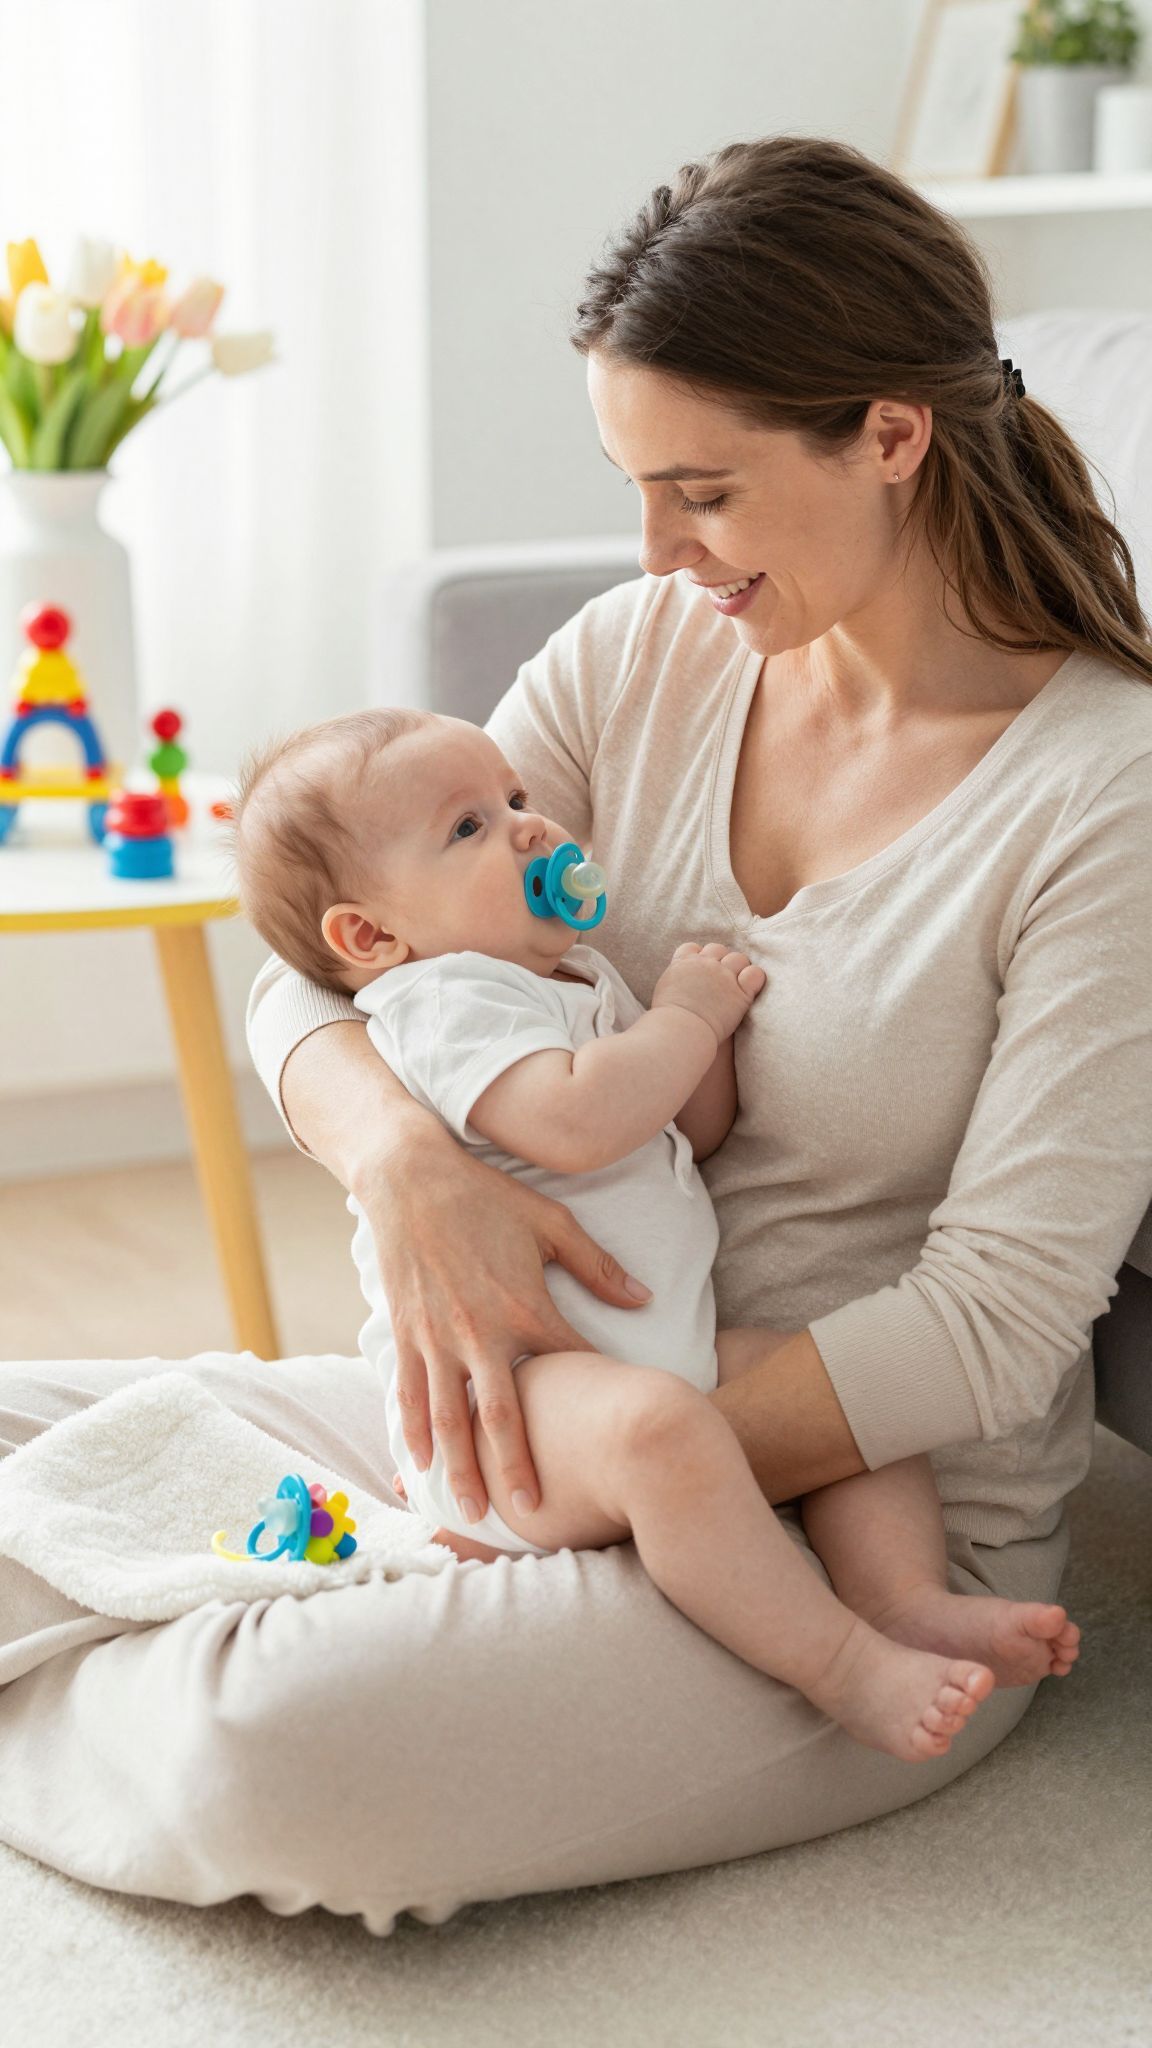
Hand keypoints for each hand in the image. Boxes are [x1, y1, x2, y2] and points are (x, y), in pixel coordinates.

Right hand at [359, 1127, 654, 1522]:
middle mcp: (478, 1331)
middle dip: (517, 1468)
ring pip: (448, 1418)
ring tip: (473, 1510)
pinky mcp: (404, 1333)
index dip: (589, 1399)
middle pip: (502, 1415)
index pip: (566, 1364)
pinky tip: (420, 1464)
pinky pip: (408, 1393)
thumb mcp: (552, 1222)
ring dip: (460, 1467)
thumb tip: (645, 1300)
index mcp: (524, 1305)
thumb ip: (598, 1267)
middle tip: (534, 1511)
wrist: (410, 1177)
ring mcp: (435, 1336)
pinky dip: (412, 1432)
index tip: (613, 1436)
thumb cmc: (487, 1198)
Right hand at [651, 941, 766, 1043]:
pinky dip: (754, 978)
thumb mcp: (664, 992)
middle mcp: (704, 964)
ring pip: (738, 958)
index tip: (700, 972)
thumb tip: (681, 984)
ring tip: (736, 985)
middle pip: (717, 949)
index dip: (699, 957)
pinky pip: (755, 974)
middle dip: (720, 961)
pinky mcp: (739, 992)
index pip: (693, 948)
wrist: (679, 1030)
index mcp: (683, 963)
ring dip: (738, 968)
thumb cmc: (667, 1020)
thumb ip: (675, 981)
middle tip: (720, 980)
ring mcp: (723, 976)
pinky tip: (749, 990)